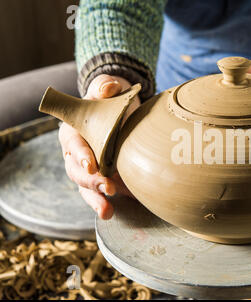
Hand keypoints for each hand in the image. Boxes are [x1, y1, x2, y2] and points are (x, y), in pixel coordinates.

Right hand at [58, 75, 139, 218]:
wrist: (123, 110)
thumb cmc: (111, 100)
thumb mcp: (108, 89)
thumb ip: (105, 87)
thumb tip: (108, 88)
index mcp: (73, 131)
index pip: (74, 143)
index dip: (81, 154)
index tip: (91, 164)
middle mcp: (78, 153)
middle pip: (77, 171)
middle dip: (91, 181)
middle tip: (107, 187)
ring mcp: (90, 169)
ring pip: (86, 187)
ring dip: (96, 199)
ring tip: (107, 211)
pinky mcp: (104, 178)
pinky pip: (103, 193)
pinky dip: (110, 202)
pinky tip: (118, 209)